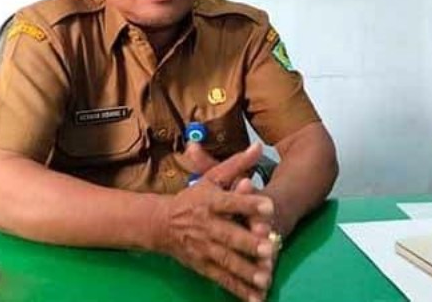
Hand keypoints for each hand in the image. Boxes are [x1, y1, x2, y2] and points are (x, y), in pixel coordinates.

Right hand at [152, 143, 277, 301]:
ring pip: (226, 260)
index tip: (271, 206)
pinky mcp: (202, 266)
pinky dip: (237, 290)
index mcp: (210, 201)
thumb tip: (258, 146)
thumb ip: (236, 164)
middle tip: (271, 248)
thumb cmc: (194, 198)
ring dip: (245, 271)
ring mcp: (204, 248)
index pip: (230, 201)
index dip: (249, 203)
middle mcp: (206, 225)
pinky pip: (221, 279)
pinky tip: (255, 299)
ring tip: (265, 278)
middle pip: (229, 234)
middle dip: (249, 242)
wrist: (160, 224)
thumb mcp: (212, 177)